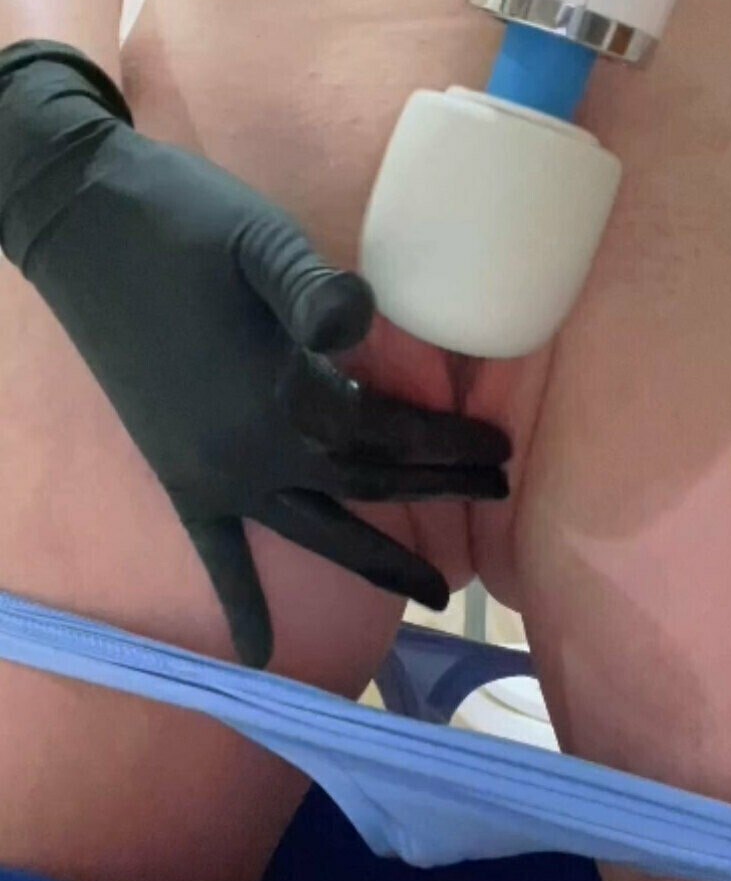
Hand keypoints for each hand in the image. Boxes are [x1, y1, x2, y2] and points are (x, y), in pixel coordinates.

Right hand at [0, 41, 509, 665]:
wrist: (82, 229)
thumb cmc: (181, 223)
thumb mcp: (258, 238)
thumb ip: (312, 285)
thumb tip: (366, 319)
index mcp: (281, 392)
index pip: (387, 433)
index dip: (447, 443)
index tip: (499, 449)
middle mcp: (254, 451)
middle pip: (368, 485)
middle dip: (438, 490)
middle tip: (498, 496)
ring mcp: (214, 473)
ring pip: (316, 532)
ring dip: (378, 563)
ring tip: (436, 594)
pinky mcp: (180, 476)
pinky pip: (217, 553)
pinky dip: (240, 602)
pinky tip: (260, 656)